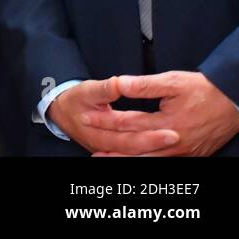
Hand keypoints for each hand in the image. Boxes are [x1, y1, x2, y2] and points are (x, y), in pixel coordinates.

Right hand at [47, 77, 178, 154]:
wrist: (61, 111)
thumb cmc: (75, 100)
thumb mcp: (87, 90)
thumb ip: (105, 88)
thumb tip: (120, 84)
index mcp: (97, 132)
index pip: (127, 137)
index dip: (150, 136)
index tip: (171, 130)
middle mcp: (103, 145)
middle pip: (134, 149)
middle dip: (157, 144)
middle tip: (177, 137)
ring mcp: (107, 149)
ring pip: (133, 155)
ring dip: (153, 150)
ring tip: (174, 143)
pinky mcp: (111, 149)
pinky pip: (130, 154)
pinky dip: (146, 153)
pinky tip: (161, 149)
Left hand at [83, 71, 238, 156]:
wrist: (234, 103)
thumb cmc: (203, 90)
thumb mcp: (173, 81)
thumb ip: (144, 85)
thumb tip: (119, 84)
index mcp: (168, 123)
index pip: (129, 123)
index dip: (107, 121)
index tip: (87, 118)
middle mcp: (175, 142)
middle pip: (137, 148)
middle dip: (113, 149)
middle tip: (92, 151)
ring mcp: (185, 152)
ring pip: (150, 160)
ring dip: (128, 160)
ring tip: (107, 160)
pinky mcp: (192, 156)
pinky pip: (165, 163)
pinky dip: (148, 162)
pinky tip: (136, 160)